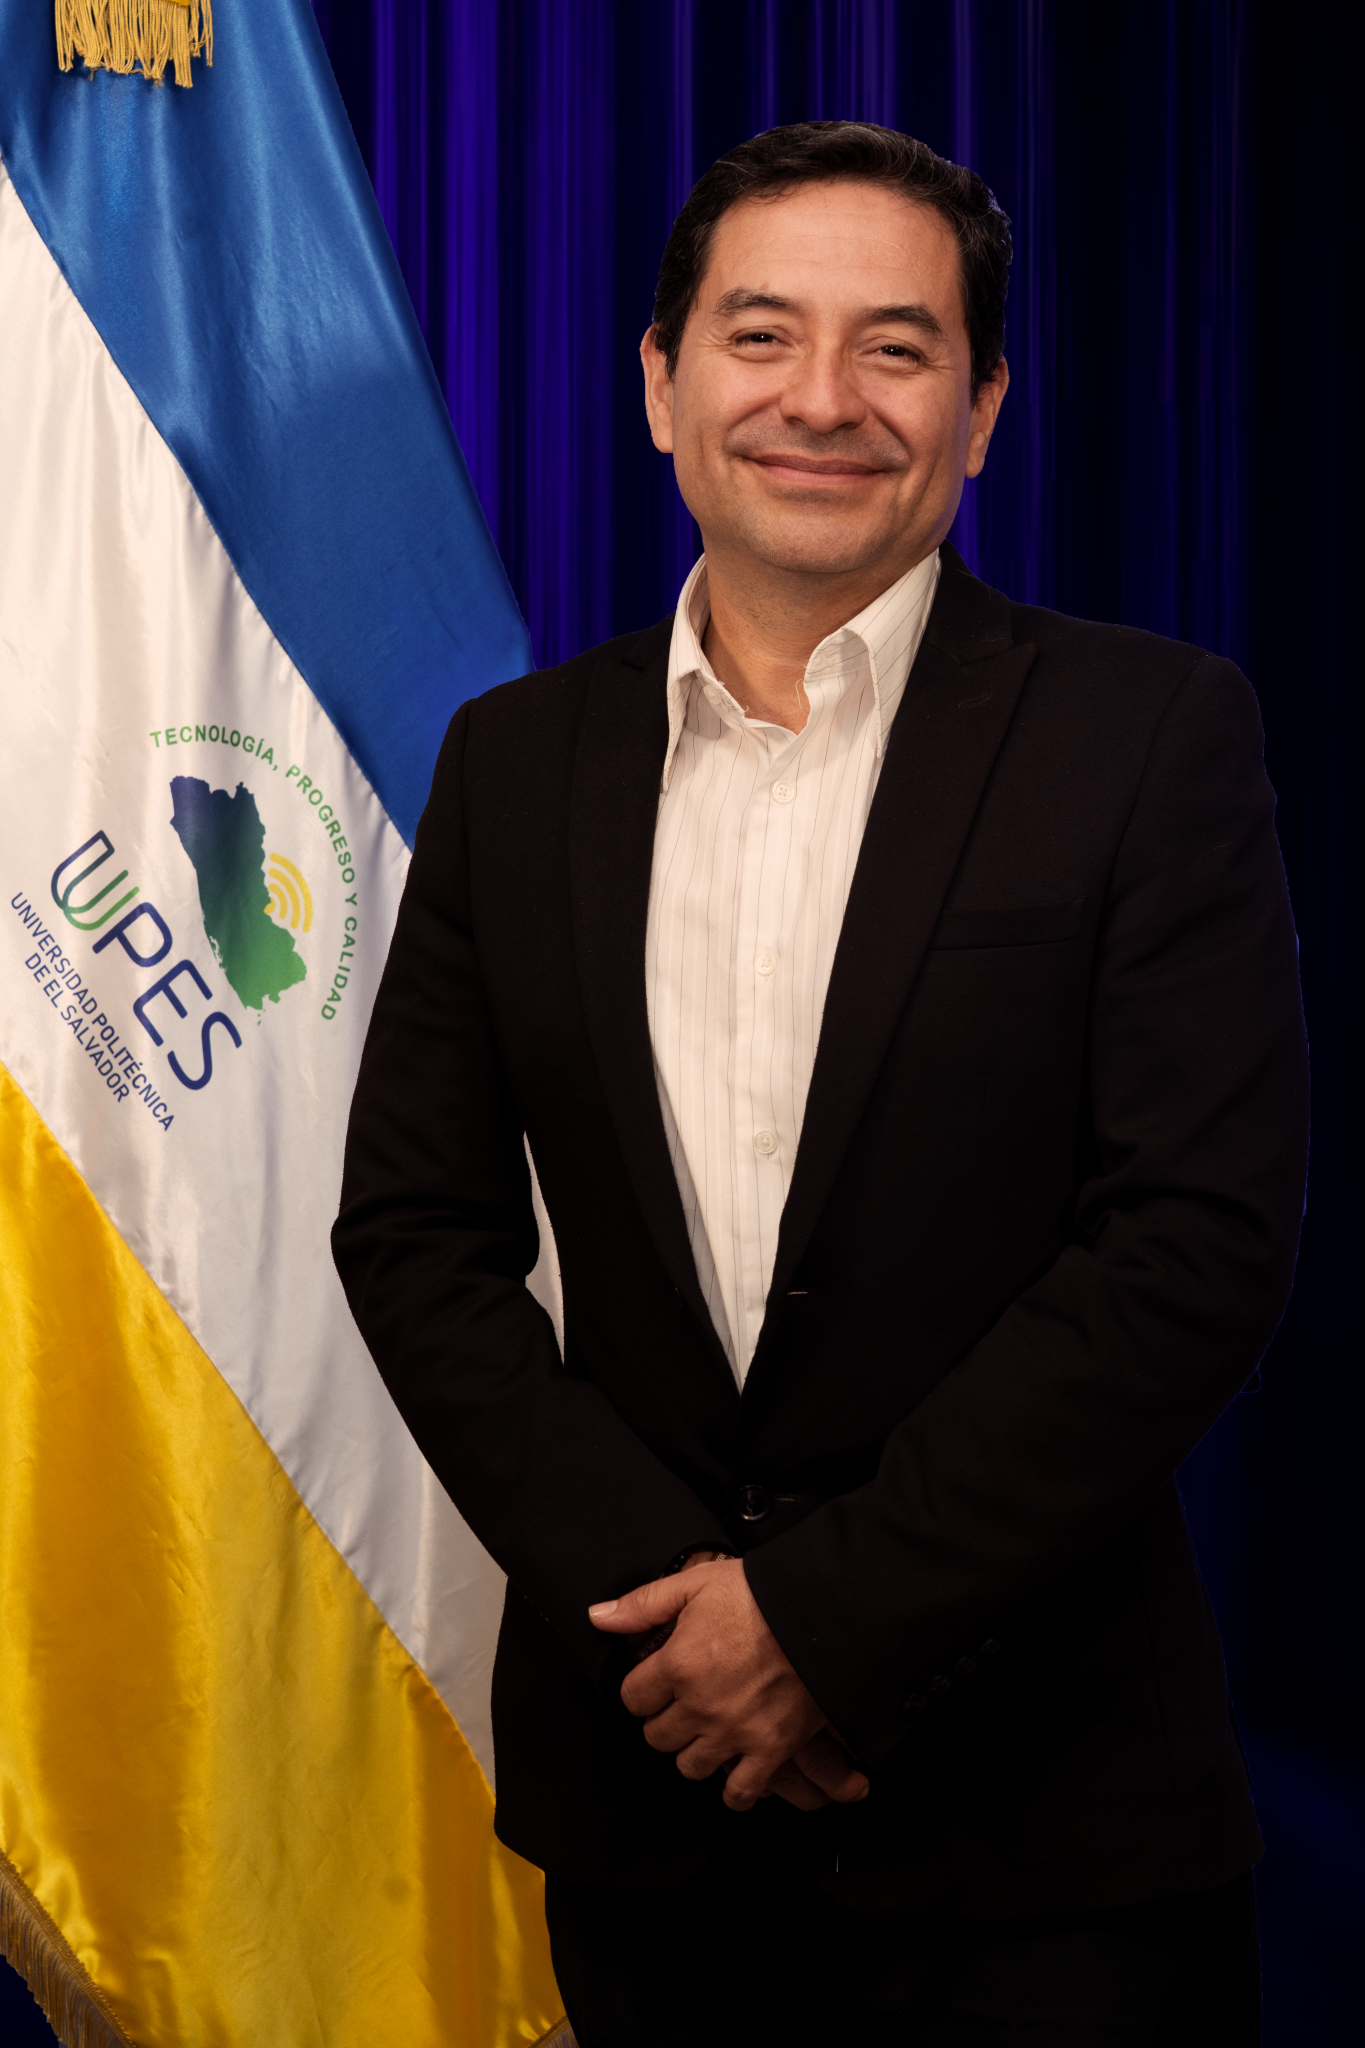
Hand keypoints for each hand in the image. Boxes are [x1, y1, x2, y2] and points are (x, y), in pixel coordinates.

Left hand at [589, 1557, 869, 1812]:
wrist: (822, 1612)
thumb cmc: (763, 1595)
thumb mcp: (696, 1583)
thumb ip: (644, 1604)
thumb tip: (600, 1617)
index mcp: (678, 1664)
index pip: (633, 1698)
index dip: (643, 1689)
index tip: (657, 1683)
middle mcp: (700, 1706)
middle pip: (657, 1736)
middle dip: (665, 1720)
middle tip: (683, 1704)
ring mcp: (735, 1732)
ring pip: (690, 1766)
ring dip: (695, 1750)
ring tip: (708, 1730)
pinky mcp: (770, 1750)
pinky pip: (740, 1792)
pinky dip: (735, 1789)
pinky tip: (736, 1768)